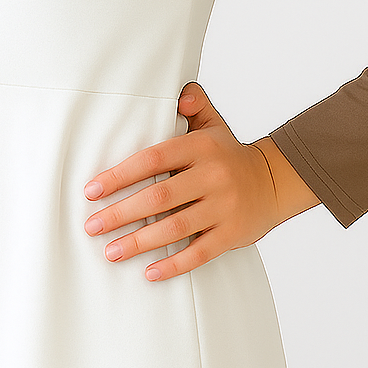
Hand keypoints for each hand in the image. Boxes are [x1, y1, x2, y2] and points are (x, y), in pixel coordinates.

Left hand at [82, 82, 279, 281]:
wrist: (275, 181)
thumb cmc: (229, 155)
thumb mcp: (213, 124)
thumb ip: (194, 104)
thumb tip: (179, 94)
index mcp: (201, 147)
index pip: (153, 159)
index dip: (120, 175)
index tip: (92, 190)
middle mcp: (213, 176)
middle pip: (159, 196)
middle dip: (121, 214)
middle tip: (92, 226)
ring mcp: (224, 206)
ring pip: (176, 228)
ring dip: (139, 242)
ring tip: (111, 251)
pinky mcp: (233, 234)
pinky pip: (200, 253)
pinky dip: (174, 265)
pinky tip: (150, 272)